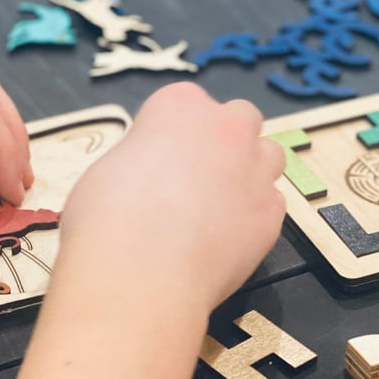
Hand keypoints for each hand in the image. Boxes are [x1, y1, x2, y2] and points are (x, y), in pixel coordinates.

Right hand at [59, 82, 285, 311]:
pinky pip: (270, 204)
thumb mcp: (108, 169)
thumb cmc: (107, 219)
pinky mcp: (271, 215)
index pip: (185, 103)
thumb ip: (142, 159)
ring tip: (218, 205)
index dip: (171, 132)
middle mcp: (226, 129)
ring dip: (249, 171)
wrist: (141, 275)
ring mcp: (255, 170)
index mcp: (179, 106)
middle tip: (196, 176)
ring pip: (269, 156)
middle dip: (224, 139)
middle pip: (240, 117)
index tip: (158, 158)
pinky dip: (252, 216)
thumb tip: (149, 176)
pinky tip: (224, 239)